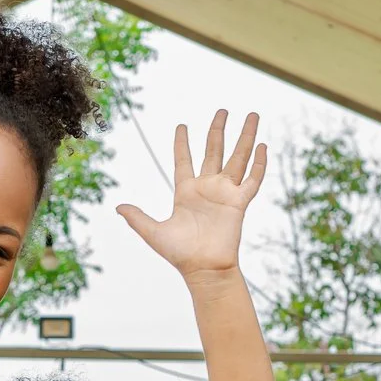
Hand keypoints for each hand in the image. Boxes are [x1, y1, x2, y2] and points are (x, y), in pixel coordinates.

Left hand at [116, 110, 267, 278]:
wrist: (203, 270)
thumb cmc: (179, 254)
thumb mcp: (153, 233)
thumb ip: (137, 218)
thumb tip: (118, 207)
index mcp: (185, 191)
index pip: (183, 160)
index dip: (182, 143)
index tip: (182, 126)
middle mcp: (207, 188)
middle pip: (214, 151)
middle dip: (219, 130)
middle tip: (223, 110)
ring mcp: (225, 194)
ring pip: (238, 158)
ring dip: (246, 137)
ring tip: (252, 116)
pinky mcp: (239, 204)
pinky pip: (252, 180)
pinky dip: (259, 164)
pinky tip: (263, 147)